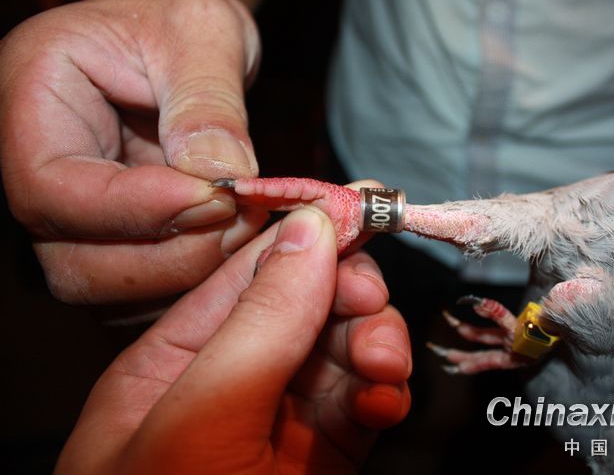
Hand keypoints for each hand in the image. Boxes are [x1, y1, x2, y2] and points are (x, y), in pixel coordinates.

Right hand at [0, 0, 263, 302]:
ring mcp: (74, 215)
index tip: (219, 198)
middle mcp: (39, 171)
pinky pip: (139, 293)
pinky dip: (191, 285)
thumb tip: (221, 177)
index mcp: (34, 101)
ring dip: (187, 275)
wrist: (180, 43)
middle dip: (170, 254)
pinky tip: (238, 245)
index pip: (52, 189)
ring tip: (247, 226)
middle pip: (73, 261)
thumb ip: (207, 103)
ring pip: (107, 290)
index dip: (137, 209)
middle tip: (243, 218)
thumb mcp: (202, 33)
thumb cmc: (181, 22)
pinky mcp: (112, 241)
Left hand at [55, 206, 411, 473]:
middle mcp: (235, 376)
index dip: (309, 235)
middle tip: (368, 318)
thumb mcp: (199, 417)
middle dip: (350, 301)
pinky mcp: (330, 449)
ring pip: (348, 346)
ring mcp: (286, 414)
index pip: (252, 267)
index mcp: (178, 355)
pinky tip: (383, 404)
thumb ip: (259, 321)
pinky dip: (385, 392)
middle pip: (311, 301)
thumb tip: (310, 229)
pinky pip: (369, 398)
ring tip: (380, 373)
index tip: (362, 212)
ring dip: (374, 347)